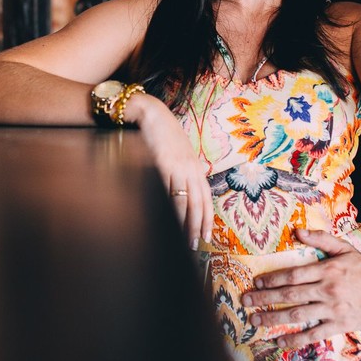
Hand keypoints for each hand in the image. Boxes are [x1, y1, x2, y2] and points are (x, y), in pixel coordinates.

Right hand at [125, 93, 213, 249]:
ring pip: (184, 200)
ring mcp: (178, 166)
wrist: (152, 114)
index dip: (207, 218)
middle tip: (195, 245)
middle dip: (197, 226)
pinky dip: (168, 206)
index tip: (207, 235)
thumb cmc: (163, 135)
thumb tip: (182, 193)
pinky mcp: (163, 163)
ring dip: (183, 222)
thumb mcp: (179, 154)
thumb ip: (183, 172)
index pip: (206, 198)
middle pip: (198, 203)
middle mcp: (191, 168)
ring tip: (182, 239)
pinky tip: (167, 219)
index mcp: (196, 167)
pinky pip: (167, 190)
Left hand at [240, 229, 360, 345]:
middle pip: (289, 295)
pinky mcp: (340, 325)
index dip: (272, 279)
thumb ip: (321, 239)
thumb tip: (297, 232)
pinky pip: (313, 334)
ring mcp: (333, 310)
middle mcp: (327, 290)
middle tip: (245, 302)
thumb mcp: (345, 248)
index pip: (293, 275)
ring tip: (255, 321)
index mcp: (327, 270)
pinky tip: (279, 342)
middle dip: (264, 299)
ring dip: (273, 319)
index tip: (256, 283)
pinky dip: (295, 339)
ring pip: (298, 315)